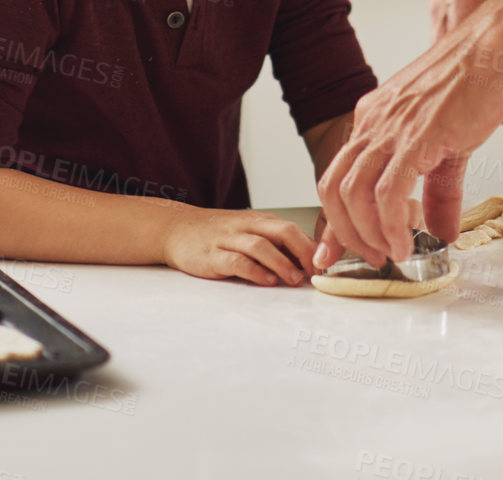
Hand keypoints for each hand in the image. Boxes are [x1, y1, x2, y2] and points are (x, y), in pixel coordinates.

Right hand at [162, 206, 316, 285]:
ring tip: (295, 279)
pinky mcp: (212, 255)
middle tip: (316, 272)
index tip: (325, 267)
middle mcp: (247, 225)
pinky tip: (266, 281)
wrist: (178, 228)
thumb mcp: (248, 232)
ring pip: (261, 245)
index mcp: (260, 220)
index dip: (311, 247)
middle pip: (282, 231)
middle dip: (303, 252)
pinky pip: (236, 261)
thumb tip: (305, 266)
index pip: (292, 228)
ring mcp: (229, 239)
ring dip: (281, 263)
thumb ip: (273, 245)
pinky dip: (254, 271)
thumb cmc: (219, 235)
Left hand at [315, 3, 502, 268]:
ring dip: (367, 234)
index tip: (332, 252)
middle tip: (370, 257)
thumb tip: (441, 231)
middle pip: (334, 187)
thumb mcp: (450, 141)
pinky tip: (407, 242)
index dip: (334, 219)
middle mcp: (374, 121)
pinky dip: (391, 226)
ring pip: (353, 193)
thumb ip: (438, 189)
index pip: (340, 173)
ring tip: (391, 253)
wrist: (498, 43)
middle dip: (345, 233)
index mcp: (376, 116)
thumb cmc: (478, 78)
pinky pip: (388, 193)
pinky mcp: (418, 137)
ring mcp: (392, 128)